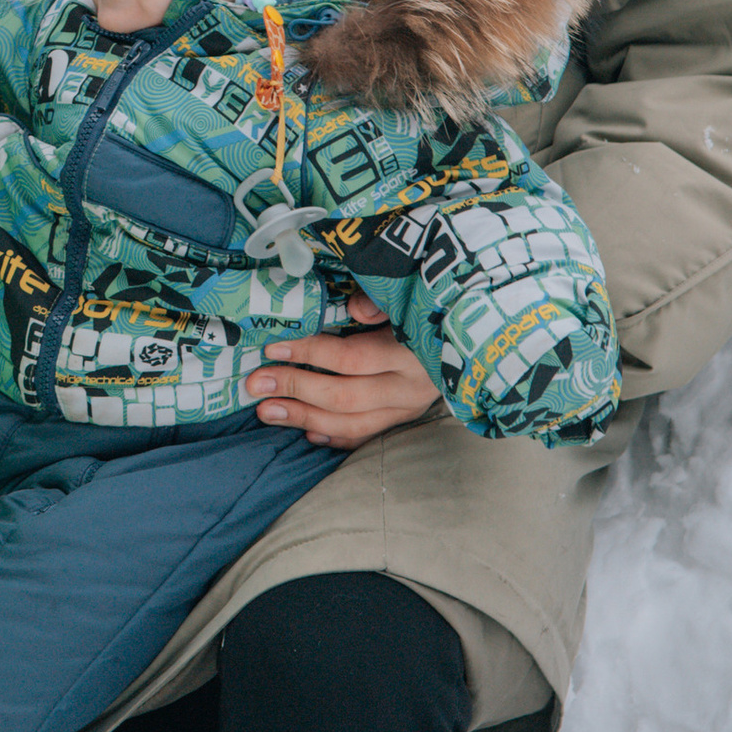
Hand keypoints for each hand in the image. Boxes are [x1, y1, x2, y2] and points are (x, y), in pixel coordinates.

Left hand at [245, 291, 439, 450]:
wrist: (474, 335)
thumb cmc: (428, 305)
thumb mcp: (409, 294)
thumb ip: (381, 299)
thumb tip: (356, 307)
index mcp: (412, 350)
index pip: (352, 358)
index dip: (310, 354)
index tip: (272, 349)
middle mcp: (411, 386)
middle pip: (346, 396)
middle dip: (296, 390)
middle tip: (256, 385)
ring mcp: (409, 407)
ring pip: (352, 423)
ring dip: (305, 418)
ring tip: (267, 412)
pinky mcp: (406, 419)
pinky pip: (366, 436)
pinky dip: (334, 436)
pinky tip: (306, 433)